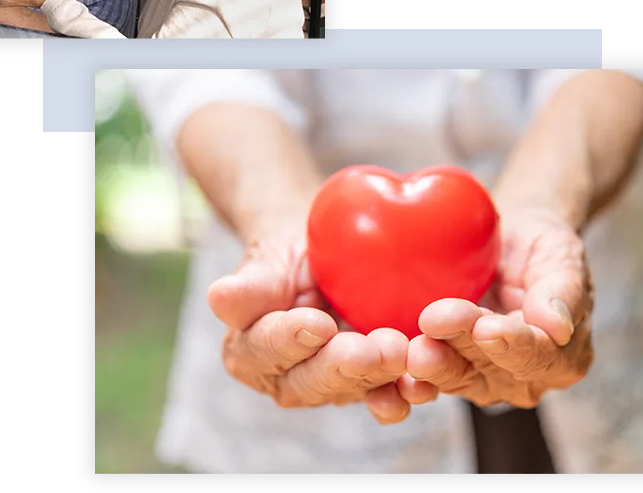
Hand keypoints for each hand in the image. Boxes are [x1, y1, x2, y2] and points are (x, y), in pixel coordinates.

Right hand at [207, 226, 438, 423]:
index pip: (267, 350)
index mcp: (249, 353)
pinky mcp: (368, 383)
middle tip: (376, 347)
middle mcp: (287, 379)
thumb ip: (249, 285)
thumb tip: (218, 298)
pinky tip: (423, 382)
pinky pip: (386, 391)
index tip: (317, 324)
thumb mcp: (266, 258)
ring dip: (381, 379)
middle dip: (345, 365)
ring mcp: (331, 385)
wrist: (321, 252)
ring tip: (404, 357)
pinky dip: (406, 388)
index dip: (291, 340)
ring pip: (353, 389)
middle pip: (312, 380)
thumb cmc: (286, 251)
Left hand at [402, 208, 593, 410]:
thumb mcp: (562, 256)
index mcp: (561, 359)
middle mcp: (521, 377)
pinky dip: (408, 368)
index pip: (537, 357)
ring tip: (412, 346)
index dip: (513, 345)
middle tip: (435, 321)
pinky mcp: (445, 364)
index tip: (488, 326)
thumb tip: (558, 327)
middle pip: (489, 367)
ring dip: (432, 362)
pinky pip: (426, 370)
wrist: (506, 242)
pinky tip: (390, 358)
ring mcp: (480, 376)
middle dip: (461, 344)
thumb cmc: (540, 246)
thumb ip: (563, 291)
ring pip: (454, 373)